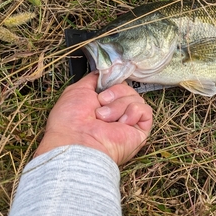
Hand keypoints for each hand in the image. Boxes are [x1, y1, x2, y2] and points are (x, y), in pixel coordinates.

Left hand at [35, 72, 151, 164]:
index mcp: (102, 104)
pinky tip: (121, 122)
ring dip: (118, 105)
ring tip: (104, 118)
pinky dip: (132, 112)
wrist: (77, 143)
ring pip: (136, 98)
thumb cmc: (70, 121)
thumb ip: (93, 80)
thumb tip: (104, 72)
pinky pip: (145, 110)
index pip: (117, 85)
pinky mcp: (140, 131)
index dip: (113, 82)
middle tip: (101, 103)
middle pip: (127, 89)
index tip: (105, 83)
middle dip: (114, 93)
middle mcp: (116, 113)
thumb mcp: (77, 90)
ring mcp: (128, 122)